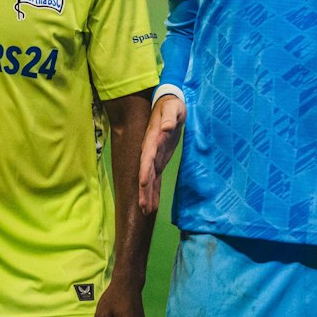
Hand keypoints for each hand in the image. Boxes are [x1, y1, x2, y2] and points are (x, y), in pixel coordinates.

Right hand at [138, 93, 185, 213]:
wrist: (168, 105)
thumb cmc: (171, 105)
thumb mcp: (173, 108)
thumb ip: (169, 117)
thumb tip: (166, 127)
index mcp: (152, 139)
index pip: (147, 157)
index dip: (144, 170)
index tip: (143, 182)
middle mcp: (149, 151)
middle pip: (145, 173)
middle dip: (144, 190)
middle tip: (143, 206)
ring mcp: (153, 157)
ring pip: (149, 179)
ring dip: (147, 194)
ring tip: (145, 211)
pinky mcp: (158, 160)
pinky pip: (155, 178)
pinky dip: (154, 191)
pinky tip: (152, 204)